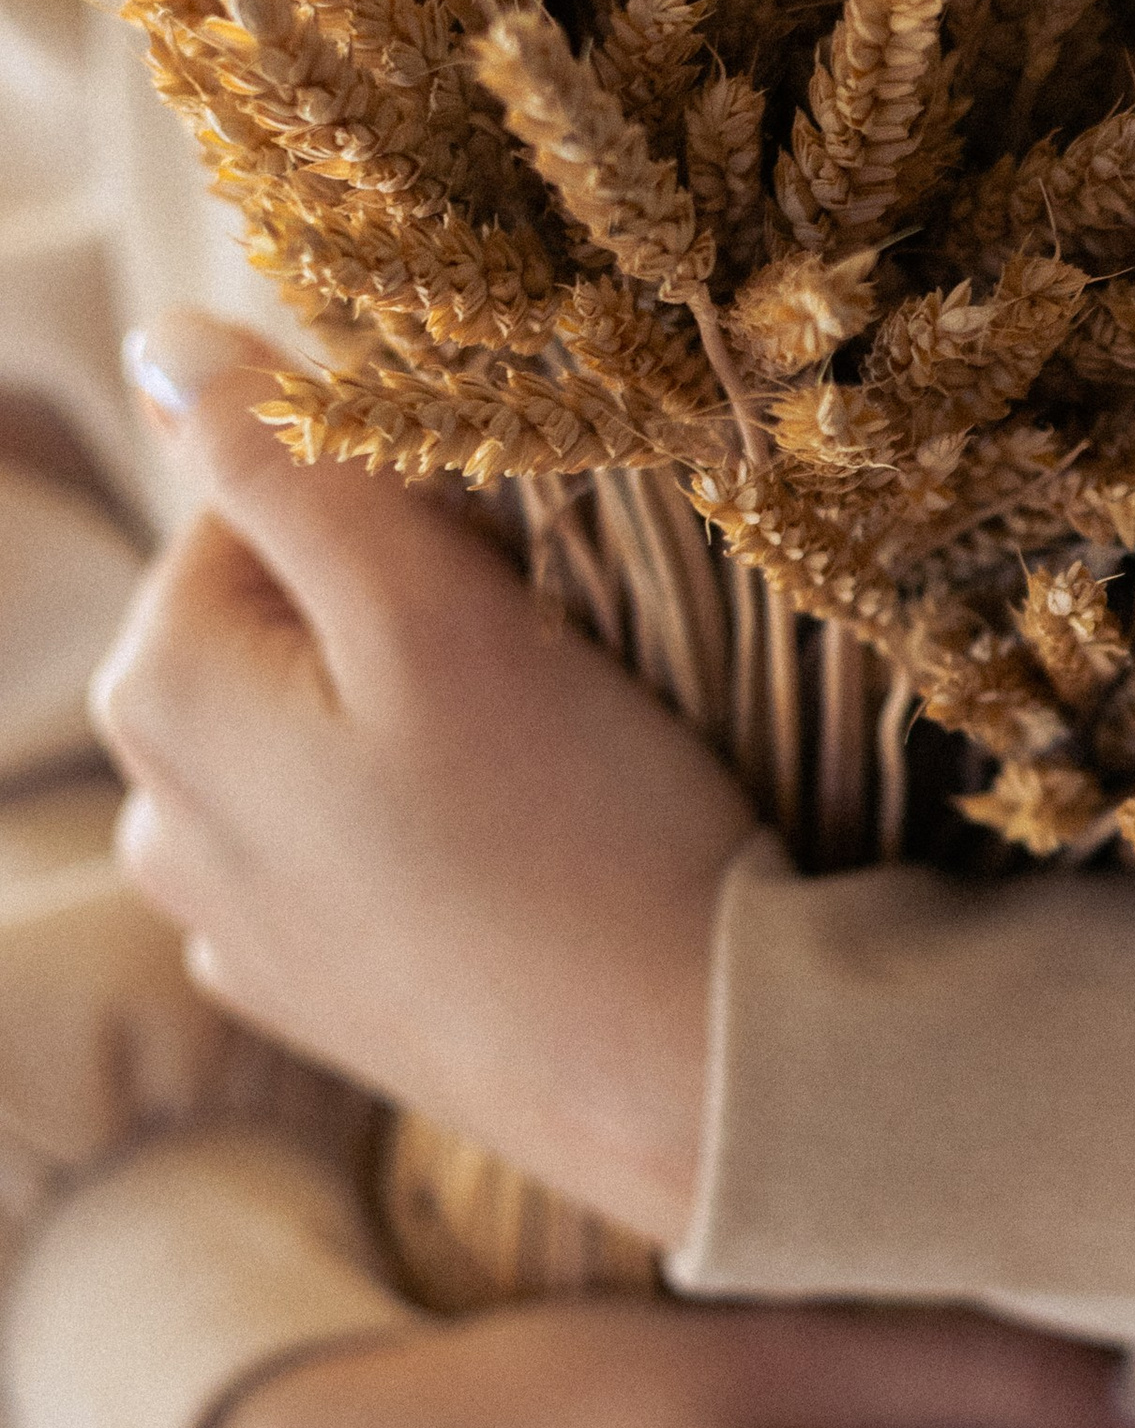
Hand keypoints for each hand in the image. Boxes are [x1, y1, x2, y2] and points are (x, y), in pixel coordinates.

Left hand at [93, 310, 750, 1244]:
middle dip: (403, 607)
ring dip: (413, 715)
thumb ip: (282, 454)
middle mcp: (157, 812)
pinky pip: (353, 845)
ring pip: (318, 730)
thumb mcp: (429, 606)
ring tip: (544, 768)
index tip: (521, 568)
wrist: (684, 1083)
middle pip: (283, 612)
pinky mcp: (315, 998)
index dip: (407, 497)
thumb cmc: (575, 828)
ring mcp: (230, 921)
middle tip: (552, 665)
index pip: (263, 493)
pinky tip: (514, 858)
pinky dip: (421, 825)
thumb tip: (165, 343)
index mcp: (159, 688)